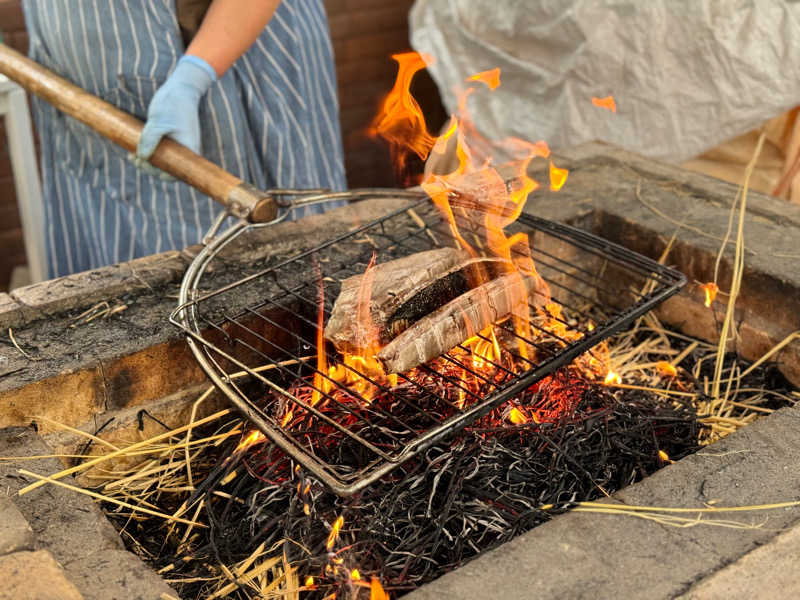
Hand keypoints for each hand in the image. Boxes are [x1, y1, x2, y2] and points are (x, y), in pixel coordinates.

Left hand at [134, 55, 216, 173]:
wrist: (180, 88)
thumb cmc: (173, 104)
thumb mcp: (158, 122)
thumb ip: (149, 140)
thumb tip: (141, 158)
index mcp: (188, 150)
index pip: (176, 172)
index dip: (160, 173)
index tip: (145, 165)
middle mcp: (185, 151)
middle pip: (168, 169)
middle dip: (150, 168)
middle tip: (135, 160)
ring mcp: (178, 145)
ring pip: (162, 161)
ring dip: (147, 162)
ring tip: (132, 157)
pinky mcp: (170, 140)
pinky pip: (160, 152)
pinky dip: (149, 153)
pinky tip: (134, 152)